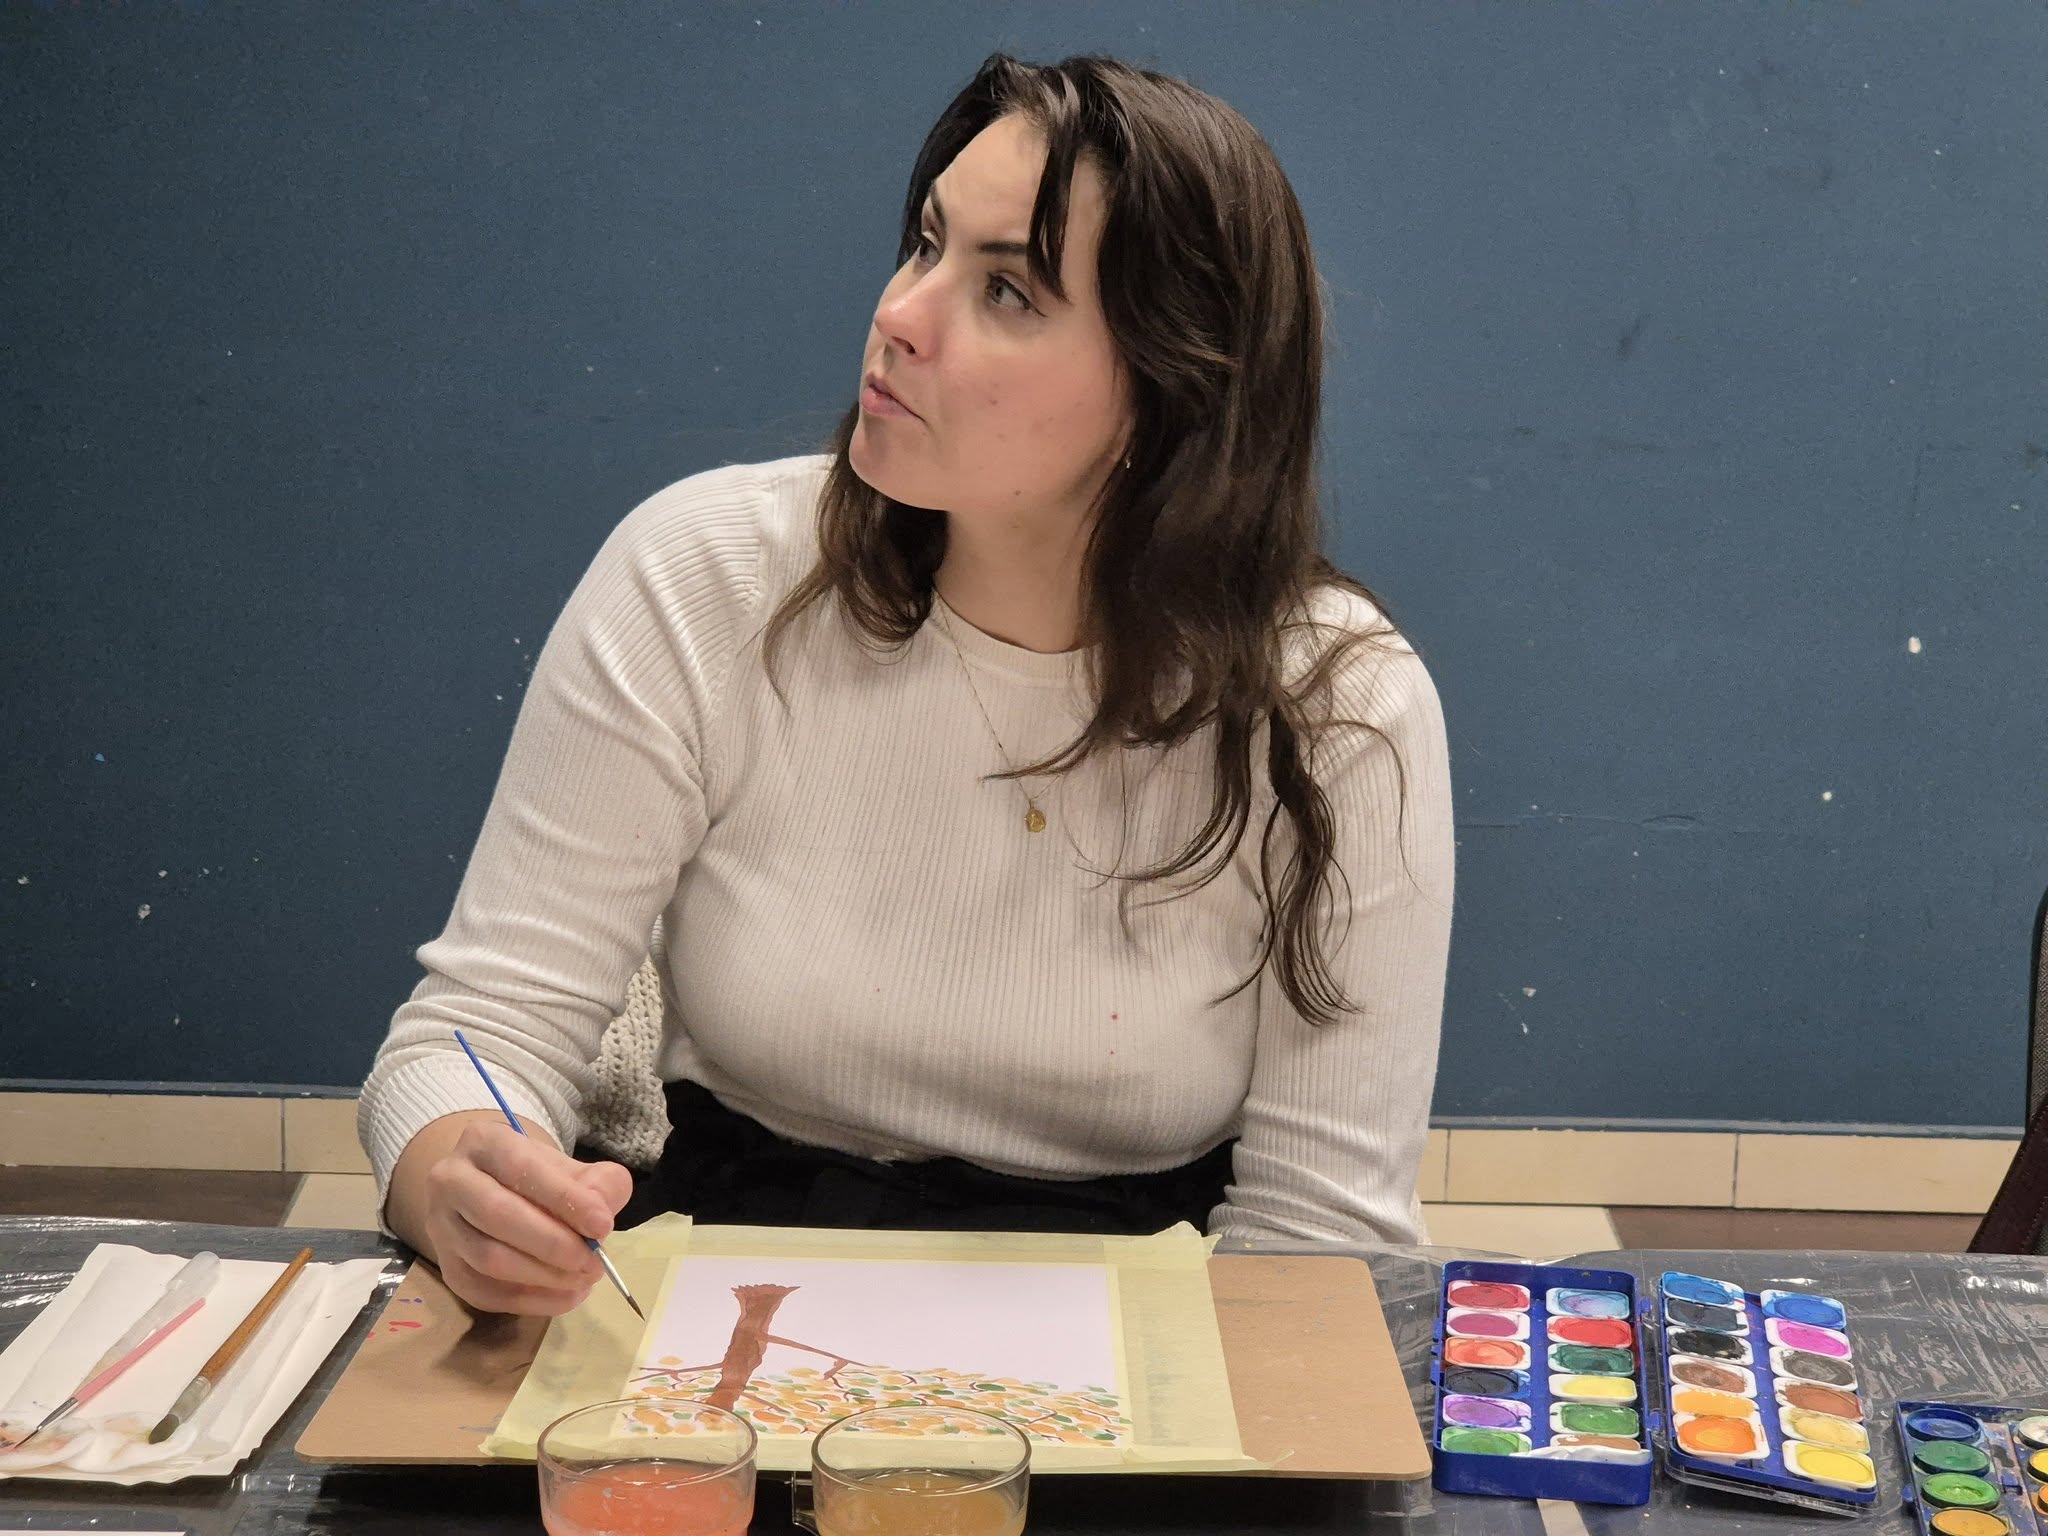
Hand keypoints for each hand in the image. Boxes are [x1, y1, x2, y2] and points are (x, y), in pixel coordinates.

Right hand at [386, 1110, 632, 1315]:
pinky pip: (484, 1292)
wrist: (491, 1191)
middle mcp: (451, 1180)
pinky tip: (565, 1296)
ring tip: (584, 1279)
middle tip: (594, 1261)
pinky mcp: (446, 1267)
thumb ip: (597, 1183)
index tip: (602, 1225)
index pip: (522, 1168)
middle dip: (554, 1244)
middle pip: (499, 1216)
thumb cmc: (536, 1178)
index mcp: (484, 1142)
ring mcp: (441, 1226)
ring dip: (544, 1276)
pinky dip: (529, 1300)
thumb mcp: (569, 1167)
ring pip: (489, 1258)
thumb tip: (601, 1215)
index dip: (564, 1199)